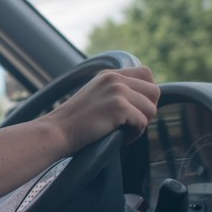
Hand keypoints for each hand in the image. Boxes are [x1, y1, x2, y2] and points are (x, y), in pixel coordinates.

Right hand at [43, 66, 159, 154]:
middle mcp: (114, 78)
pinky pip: (142, 123)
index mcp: (109, 74)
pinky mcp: (118, 107)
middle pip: (154, 91)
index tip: (134, 109)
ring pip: (151, 109)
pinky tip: (119, 137)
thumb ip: (116, 92)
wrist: (57, 131)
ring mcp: (117, 91)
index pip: (146, 73)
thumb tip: (144, 101)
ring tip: (122, 131)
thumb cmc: (74, 122)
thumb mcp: (95, 96)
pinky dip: (133, 135)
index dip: (147, 94)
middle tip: (130, 123)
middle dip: (147, 110)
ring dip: (140, 124)